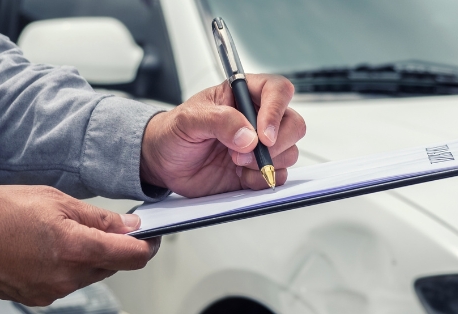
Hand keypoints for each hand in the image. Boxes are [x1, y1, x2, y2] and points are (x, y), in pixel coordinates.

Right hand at [0, 186, 159, 305]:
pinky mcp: (37, 297)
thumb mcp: (55, 200)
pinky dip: (66, 267)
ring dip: (87, 257)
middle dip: (112, 247)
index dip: (147, 245)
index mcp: (76, 248)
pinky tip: (46, 249)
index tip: (149, 236)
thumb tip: (129, 226)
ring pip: (88, 275)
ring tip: (60, 232)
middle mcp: (67, 276)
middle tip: (98, 225)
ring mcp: (52, 290)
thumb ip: (98, 217)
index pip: (131, 256)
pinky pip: (66, 283)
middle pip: (111, 266)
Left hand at [140, 74, 305, 197]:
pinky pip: (278, 176)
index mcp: (243, 95)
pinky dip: (262, 180)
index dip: (276, 111)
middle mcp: (257, 118)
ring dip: (266, 163)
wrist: (164, 163)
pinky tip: (240, 177)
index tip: (262, 134)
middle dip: (275, 143)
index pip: (277, 91)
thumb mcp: (188, 120)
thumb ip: (219, 121)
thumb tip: (248, 136)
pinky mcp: (257, 169)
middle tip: (244, 154)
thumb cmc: (173, 132)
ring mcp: (260, 146)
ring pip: (290, 152)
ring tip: (236, 163)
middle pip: (293, 124)